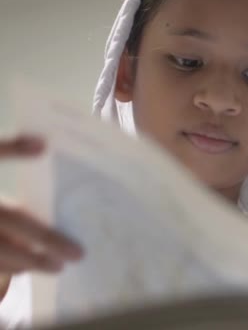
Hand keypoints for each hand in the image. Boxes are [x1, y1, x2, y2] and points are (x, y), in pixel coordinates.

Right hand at [0, 135, 82, 279]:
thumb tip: (43, 144)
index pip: (22, 224)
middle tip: (61, 267)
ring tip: (35, 268)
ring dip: (14, 266)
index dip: (50, 240)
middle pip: (7, 250)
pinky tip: (4, 266)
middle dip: (37, 261)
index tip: (75, 253)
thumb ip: (7, 148)